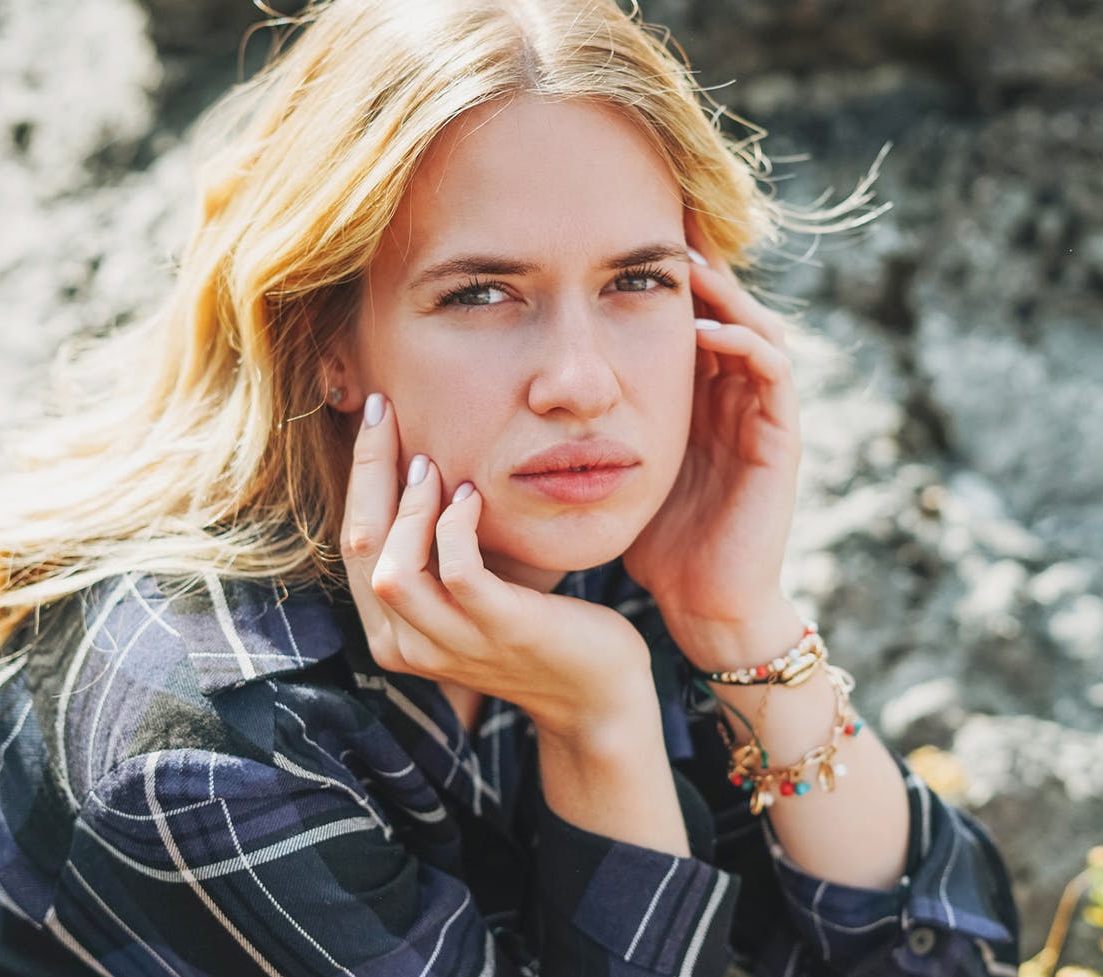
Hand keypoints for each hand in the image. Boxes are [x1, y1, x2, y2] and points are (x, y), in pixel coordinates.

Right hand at [339, 394, 653, 741]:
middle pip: (361, 547)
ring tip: (433, 465)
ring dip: (410, 506)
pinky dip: (456, 525)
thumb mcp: (466, 593)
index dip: (358, 476)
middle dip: (369, 469)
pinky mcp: (501, 631)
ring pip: (394, 569)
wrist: (594, 694)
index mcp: (390, 632)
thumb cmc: (532, 627)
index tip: (374, 417)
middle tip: (385, 411)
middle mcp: (406, 646)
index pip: (352, 544)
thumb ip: (432, 554)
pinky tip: (470, 496)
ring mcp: (452, 644)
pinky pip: (458, 572)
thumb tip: (413, 466)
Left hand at [623, 219, 802, 667]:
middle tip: (662, 224)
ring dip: (723, 293)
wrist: (703, 604)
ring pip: (753, 327)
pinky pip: (773, 374)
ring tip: (682, 263)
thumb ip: (586, 431)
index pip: (683, 321)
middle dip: (696, 269)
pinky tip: (703, 330)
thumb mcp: (612, 471)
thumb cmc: (652, 543)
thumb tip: (520, 399)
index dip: (658, 282)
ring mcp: (760, 417)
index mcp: (693, 401)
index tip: (618, 241)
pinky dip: (743, 344)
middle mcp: (730, 398)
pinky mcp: (781, 441)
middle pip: (723, 310)